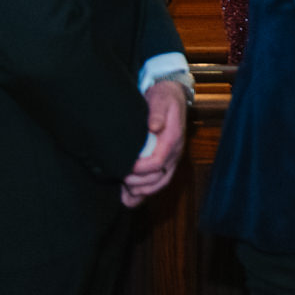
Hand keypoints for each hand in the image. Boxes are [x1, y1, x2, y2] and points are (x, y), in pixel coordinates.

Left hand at [121, 79, 187, 206]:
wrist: (172, 96)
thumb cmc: (163, 98)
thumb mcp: (160, 100)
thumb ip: (157, 113)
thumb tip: (154, 126)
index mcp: (172, 139)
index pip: (158, 162)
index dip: (140, 169)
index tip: (125, 167)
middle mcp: (174, 152)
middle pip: (159, 178)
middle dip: (138, 182)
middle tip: (120, 178)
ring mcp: (171, 158)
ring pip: (160, 183)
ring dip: (142, 190)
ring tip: (124, 192)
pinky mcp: (165, 161)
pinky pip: (158, 182)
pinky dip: (144, 192)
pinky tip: (130, 197)